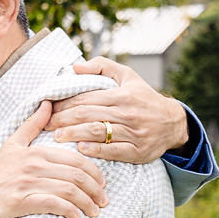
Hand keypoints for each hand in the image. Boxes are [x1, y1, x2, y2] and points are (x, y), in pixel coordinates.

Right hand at [0, 102, 107, 217]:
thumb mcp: (12, 144)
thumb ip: (32, 125)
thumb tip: (47, 103)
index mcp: (36, 152)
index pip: (76, 159)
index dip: (94, 172)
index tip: (102, 184)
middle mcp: (33, 165)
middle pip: (76, 175)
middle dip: (95, 189)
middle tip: (103, 200)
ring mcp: (28, 183)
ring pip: (69, 190)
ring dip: (86, 202)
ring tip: (94, 211)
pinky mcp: (22, 201)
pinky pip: (53, 205)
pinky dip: (69, 210)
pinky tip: (75, 216)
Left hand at [49, 57, 190, 162]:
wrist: (173, 123)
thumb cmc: (143, 98)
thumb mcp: (127, 76)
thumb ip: (102, 66)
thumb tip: (75, 67)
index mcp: (121, 95)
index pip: (85, 99)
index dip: (64, 104)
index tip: (47, 107)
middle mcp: (127, 113)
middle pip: (87, 115)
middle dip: (62, 120)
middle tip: (45, 124)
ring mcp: (133, 133)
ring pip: (98, 132)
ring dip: (73, 134)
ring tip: (56, 136)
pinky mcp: (137, 151)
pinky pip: (114, 151)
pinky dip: (96, 150)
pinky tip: (81, 149)